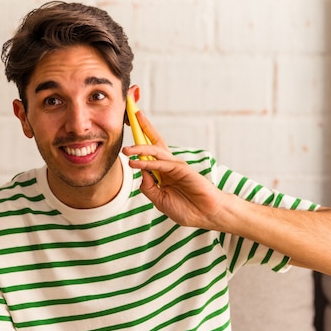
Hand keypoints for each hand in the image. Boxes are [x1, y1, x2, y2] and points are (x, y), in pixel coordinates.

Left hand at [122, 110, 227, 229]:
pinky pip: (162, 164)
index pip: (149, 153)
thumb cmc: (185, 209)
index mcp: (163, 172)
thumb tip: (139, 173)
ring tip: (126, 150)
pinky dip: (148, 163)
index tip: (127, 132)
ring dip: (140, 148)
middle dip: (143, 128)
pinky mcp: (182, 170)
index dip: (139, 142)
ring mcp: (175, 166)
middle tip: (131, 115)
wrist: (204, 215)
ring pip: (156, 151)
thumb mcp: (159, 200)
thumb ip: (149, 187)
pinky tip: (136, 162)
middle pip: (154, 142)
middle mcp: (168, 165)